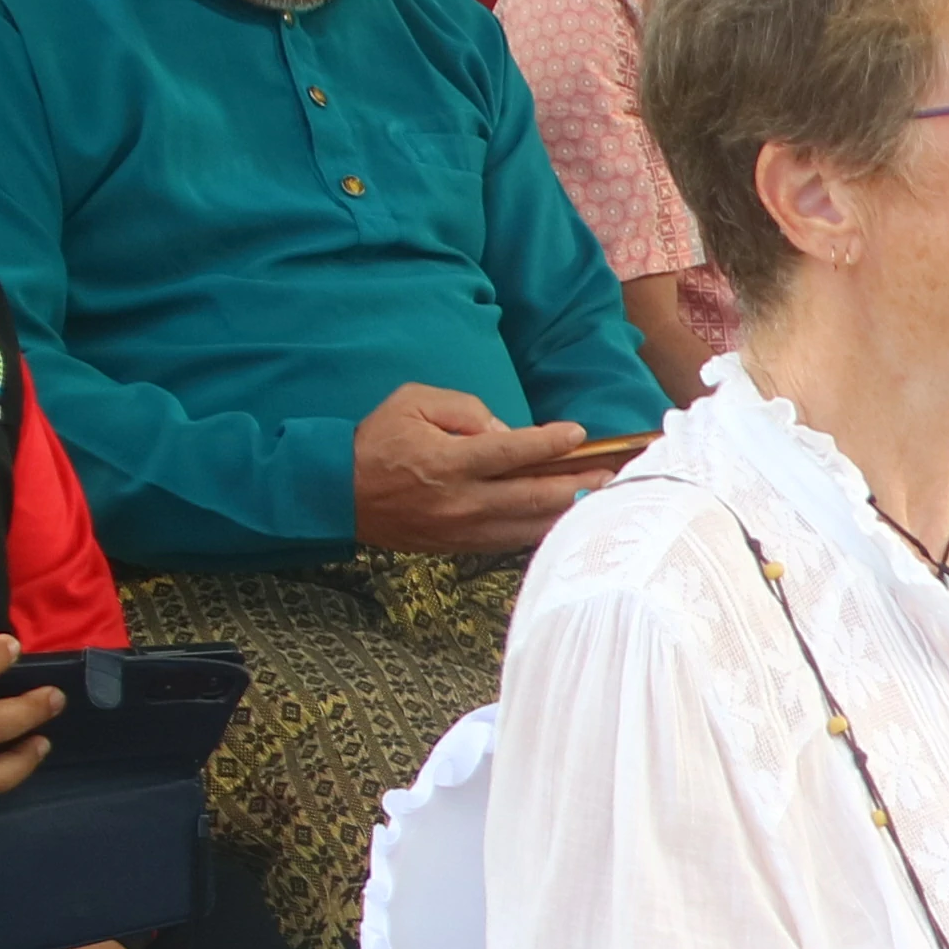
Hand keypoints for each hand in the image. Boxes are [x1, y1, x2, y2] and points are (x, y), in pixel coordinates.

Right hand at [348, 380, 612, 555]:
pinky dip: (538, 531)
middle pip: (533, 496)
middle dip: (577, 485)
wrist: (336, 493)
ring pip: (527, 525)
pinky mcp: (458, 546)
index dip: (549, 443)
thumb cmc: (377, 440)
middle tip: (612, 475)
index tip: (578, 434)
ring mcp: (461, 529)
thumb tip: (504, 430)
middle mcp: (461, 500)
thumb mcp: (413, 402)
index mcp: (449, 462)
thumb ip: (464, 410)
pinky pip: (509, 541)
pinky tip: (561, 521)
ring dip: (566, 513)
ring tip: (600, 500)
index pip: (512, 452)